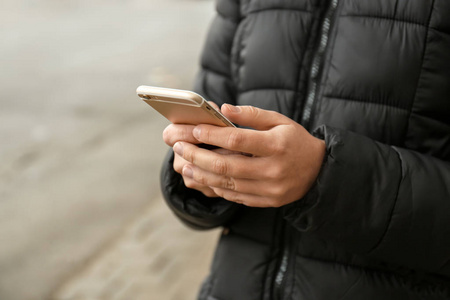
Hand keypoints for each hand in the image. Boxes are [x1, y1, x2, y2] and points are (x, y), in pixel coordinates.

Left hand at [172, 104, 325, 206]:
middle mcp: (272, 170)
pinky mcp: (266, 202)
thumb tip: (223, 110)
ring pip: (226, 183)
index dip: (212, 134)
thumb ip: (252, 115)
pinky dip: (216, 186)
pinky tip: (203, 178)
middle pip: (225, 165)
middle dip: (197, 156)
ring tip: (184, 165)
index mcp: (276, 145)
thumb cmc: (295, 141)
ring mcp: (269, 189)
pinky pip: (234, 196)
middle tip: (179, 148)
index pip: (237, 139)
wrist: (318, 172)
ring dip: (201, 174)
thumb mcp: (280, 121)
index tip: (195, 130)